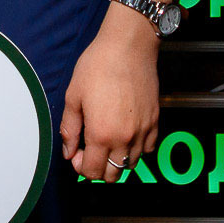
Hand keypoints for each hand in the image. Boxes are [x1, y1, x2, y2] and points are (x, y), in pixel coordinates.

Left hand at [59, 11, 159, 182]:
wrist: (127, 47)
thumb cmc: (99, 66)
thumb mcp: (73, 96)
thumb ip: (69, 129)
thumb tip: (68, 151)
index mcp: (101, 134)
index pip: (92, 173)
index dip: (81, 167)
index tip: (78, 153)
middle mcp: (124, 138)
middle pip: (113, 175)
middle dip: (99, 168)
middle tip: (90, 150)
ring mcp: (142, 131)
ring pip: (131, 164)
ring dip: (117, 160)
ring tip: (108, 140)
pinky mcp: (154, 121)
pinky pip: (148, 149)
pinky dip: (137, 148)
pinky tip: (126, 134)